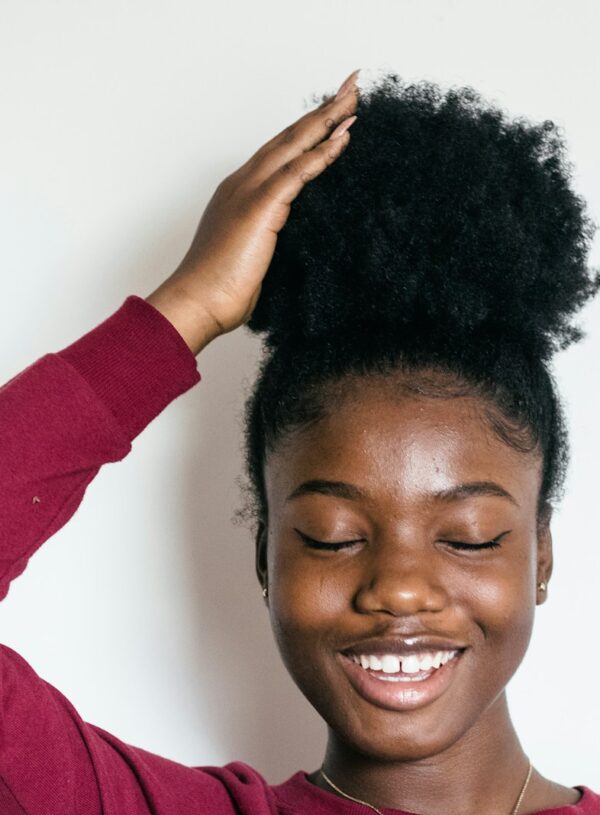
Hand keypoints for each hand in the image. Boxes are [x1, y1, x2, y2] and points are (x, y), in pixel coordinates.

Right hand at [146, 70, 359, 354]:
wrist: (197, 304)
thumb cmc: (219, 290)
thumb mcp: (252, 258)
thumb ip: (269, 240)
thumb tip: (286, 245)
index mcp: (240, 194)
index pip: (280, 154)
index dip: (306, 132)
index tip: (332, 115)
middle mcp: (243, 184)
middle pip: (289, 137)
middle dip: (322, 109)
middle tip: (350, 84)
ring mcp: (249, 191)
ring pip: (294, 144)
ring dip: (326, 118)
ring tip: (353, 96)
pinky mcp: (260, 206)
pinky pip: (298, 171)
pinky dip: (322, 151)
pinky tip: (344, 135)